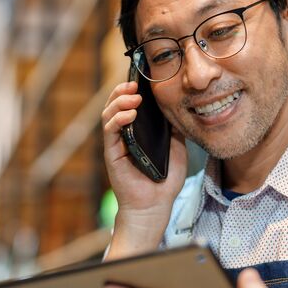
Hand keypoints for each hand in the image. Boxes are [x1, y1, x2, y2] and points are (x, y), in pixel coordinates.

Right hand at [101, 81, 188, 247]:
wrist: (156, 206)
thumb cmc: (165, 180)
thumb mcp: (177, 148)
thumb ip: (174, 129)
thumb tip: (177, 106)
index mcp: (138, 132)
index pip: (130, 105)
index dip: (132, 91)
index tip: (142, 81)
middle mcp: (124, 135)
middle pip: (115, 106)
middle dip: (122, 91)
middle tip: (134, 84)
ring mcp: (116, 144)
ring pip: (109, 115)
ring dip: (119, 102)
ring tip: (133, 97)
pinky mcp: (112, 154)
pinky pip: (110, 132)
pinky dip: (118, 119)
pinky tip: (130, 114)